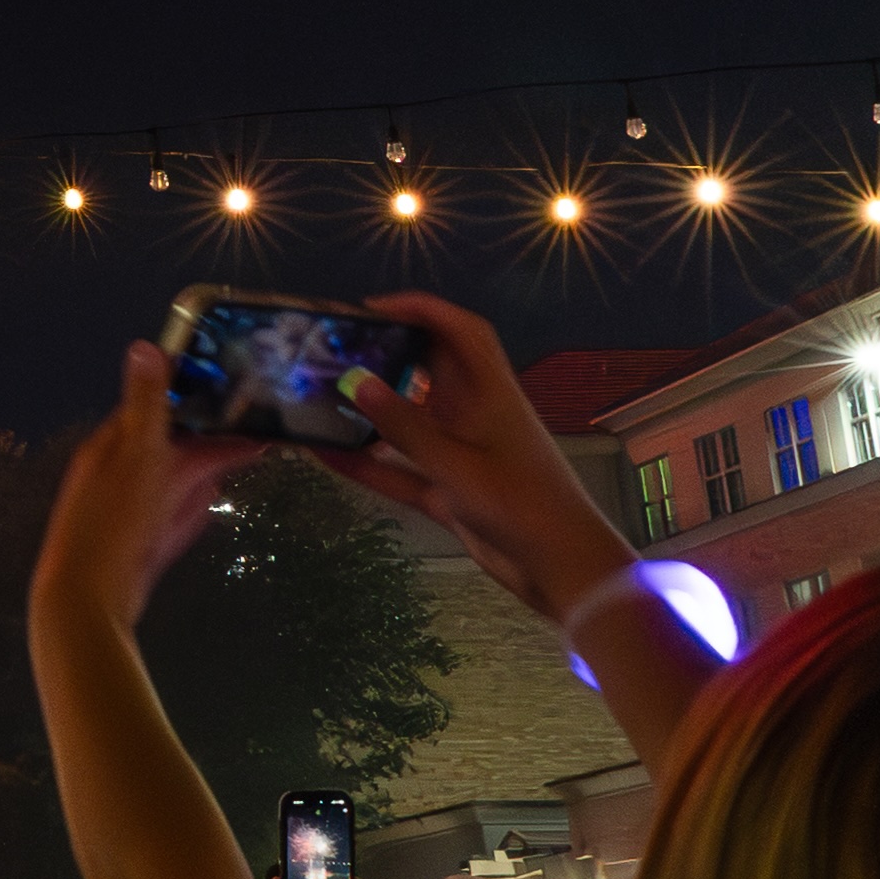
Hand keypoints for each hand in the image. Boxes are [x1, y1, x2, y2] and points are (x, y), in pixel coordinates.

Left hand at [34, 345, 265, 629]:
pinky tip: (201, 508)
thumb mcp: (137, 456)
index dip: (194, 403)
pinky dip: (186, 513)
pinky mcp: (135, 547)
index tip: (233, 396)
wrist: (88, 601)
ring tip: (238, 458)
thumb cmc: (112, 523)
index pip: (155, 413)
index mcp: (110, 448)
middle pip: (169, 451)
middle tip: (254, 435)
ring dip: (200, 474)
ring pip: (170, 485)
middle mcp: (113, 477)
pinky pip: (166, 522)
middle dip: (208, 441)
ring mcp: (123, 514)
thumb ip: (146, 406)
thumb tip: (143, 346)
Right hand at [306, 292, 624, 621]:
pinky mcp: (447, 491)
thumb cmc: (522, 506)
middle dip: (385, 356)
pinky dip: (366, 463)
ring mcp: (458, 455)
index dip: (421, 310)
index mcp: (488, 394)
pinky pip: (398, 469)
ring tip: (318, 398)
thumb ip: (405, 427)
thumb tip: (355, 382)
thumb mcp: (458, 466)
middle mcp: (472, 416)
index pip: (459, 332)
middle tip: (333, 352)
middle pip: (426, 371)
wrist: (561, 568)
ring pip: (406, 422)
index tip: (371, 310)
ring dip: (369, 413)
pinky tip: (325, 456)